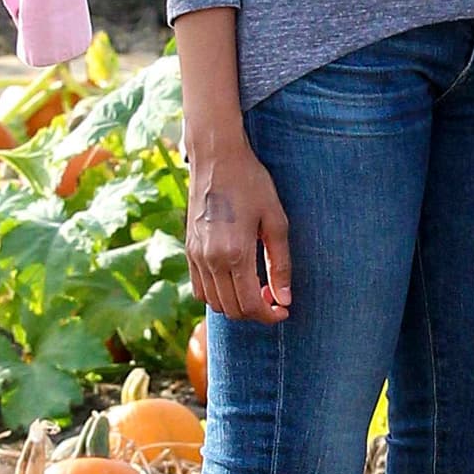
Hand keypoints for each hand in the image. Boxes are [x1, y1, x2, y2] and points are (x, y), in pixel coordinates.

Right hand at [186, 141, 291, 323]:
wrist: (217, 158)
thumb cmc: (252, 184)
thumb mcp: (275, 220)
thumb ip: (280, 264)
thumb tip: (284, 300)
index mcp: (235, 253)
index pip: (250, 305)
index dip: (269, 315)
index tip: (284, 311)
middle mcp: (211, 260)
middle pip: (232, 310)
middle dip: (255, 313)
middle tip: (274, 300)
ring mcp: (196, 256)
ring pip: (214, 303)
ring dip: (236, 305)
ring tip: (257, 289)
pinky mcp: (188, 250)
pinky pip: (200, 289)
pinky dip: (218, 295)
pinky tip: (235, 280)